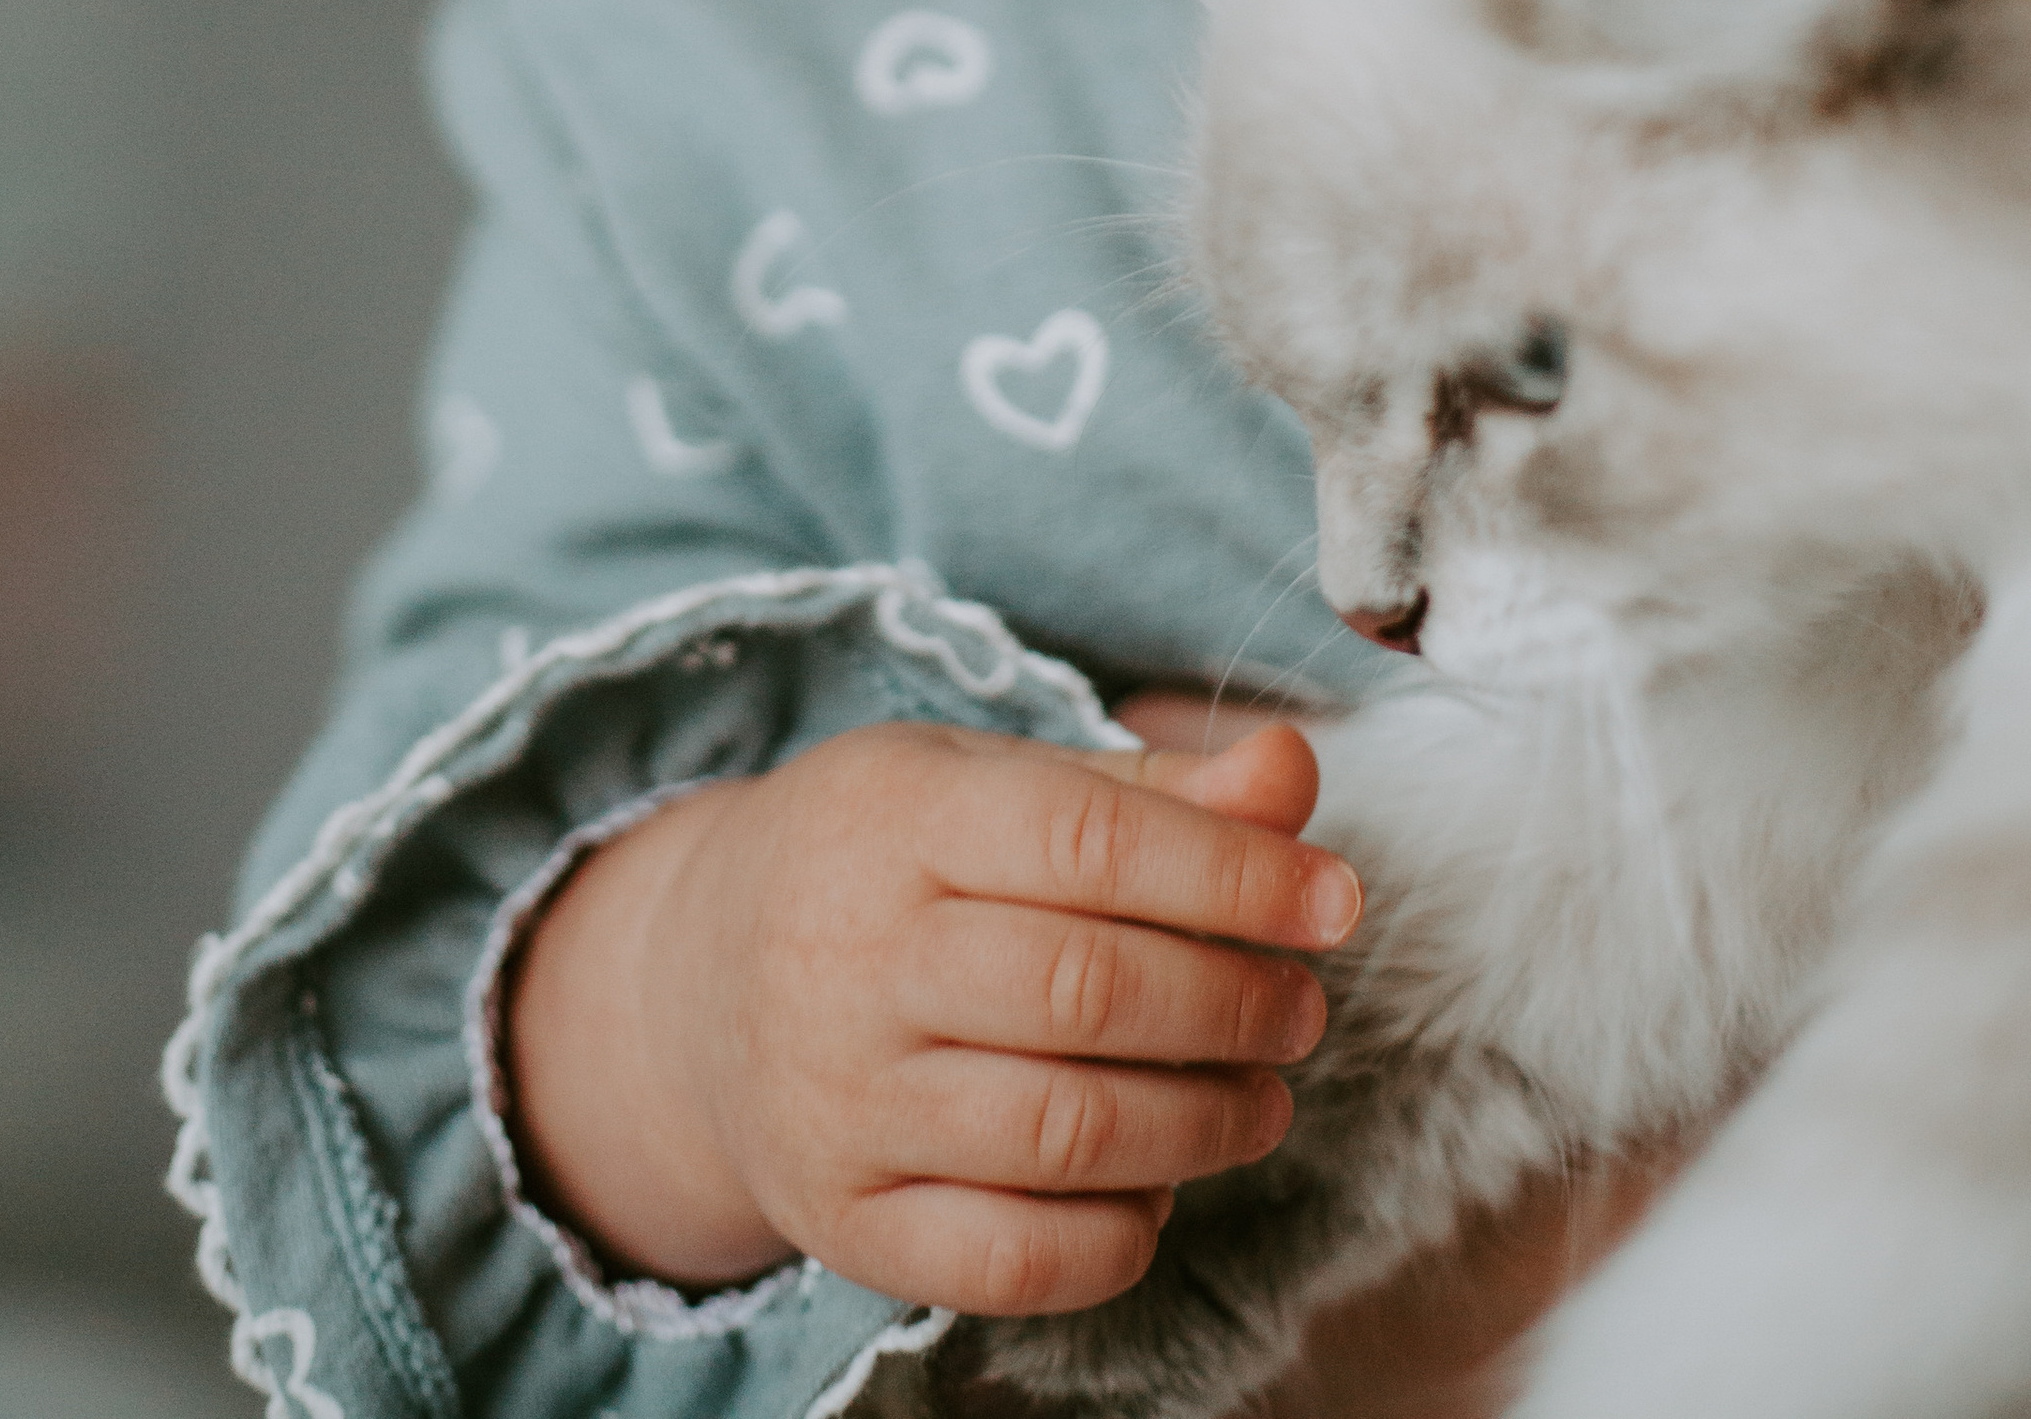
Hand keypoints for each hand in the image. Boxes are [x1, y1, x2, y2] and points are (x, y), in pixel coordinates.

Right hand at [506, 716, 1359, 1315]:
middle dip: (1234, 1003)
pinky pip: (1010, 1259)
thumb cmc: (887, 863)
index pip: (1088, 840)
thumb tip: (1294, 771)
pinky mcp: (841, 1221)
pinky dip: (1118, 1235)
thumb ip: (1150, 789)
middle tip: (1301, 1008)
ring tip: (1260, 1095)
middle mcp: (851, 958)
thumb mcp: (990, 782)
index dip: (1235, 874)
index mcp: (895, 817)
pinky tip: (1158, 1185)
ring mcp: (837, 1100)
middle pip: (1087, 991)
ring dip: (1203, 1123)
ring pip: (1064, 1132)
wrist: (694, 984)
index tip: (1337, 902)